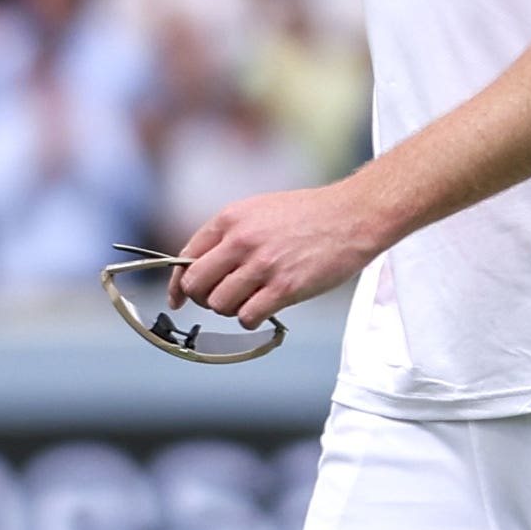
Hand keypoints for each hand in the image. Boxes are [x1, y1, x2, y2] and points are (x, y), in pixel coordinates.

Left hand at [168, 180, 389, 329]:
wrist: (353, 216)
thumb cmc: (309, 214)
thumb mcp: (260, 210)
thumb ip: (231, 235)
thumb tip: (202, 267)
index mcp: (231, 218)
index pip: (186, 258)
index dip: (178, 285)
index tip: (178, 300)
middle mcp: (241, 240)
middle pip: (197, 285)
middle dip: (204, 299)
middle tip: (223, 299)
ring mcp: (262, 265)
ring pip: (219, 305)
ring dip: (230, 310)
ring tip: (251, 300)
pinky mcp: (284, 288)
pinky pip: (247, 317)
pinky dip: (251, 319)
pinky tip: (265, 309)